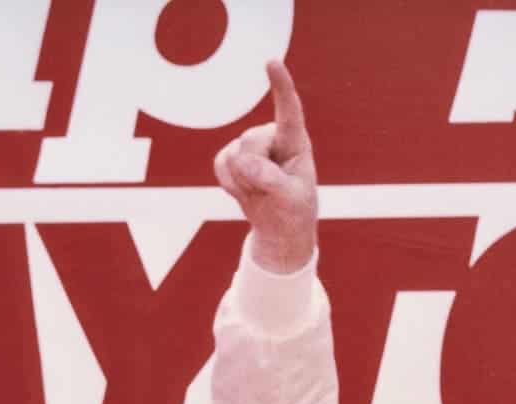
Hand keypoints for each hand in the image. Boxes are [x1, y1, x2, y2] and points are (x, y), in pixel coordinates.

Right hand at [213, 60, 317, 273]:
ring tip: (261, 191)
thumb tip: (244, 161)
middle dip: (254, 173)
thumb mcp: (290, 200)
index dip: (280, 86)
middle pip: (249, 143)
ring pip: (234, 157)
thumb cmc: (294, 211)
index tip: (272, 63)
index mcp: (296, 142)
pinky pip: (219, 165)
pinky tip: (246, 190)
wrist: (278, 228)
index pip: (288, 111)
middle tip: (270, 191)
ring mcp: (250, 146)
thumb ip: (270, 180)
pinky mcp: (232, 156)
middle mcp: (272, 137)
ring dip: (244, 183)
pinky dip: (229, 184)